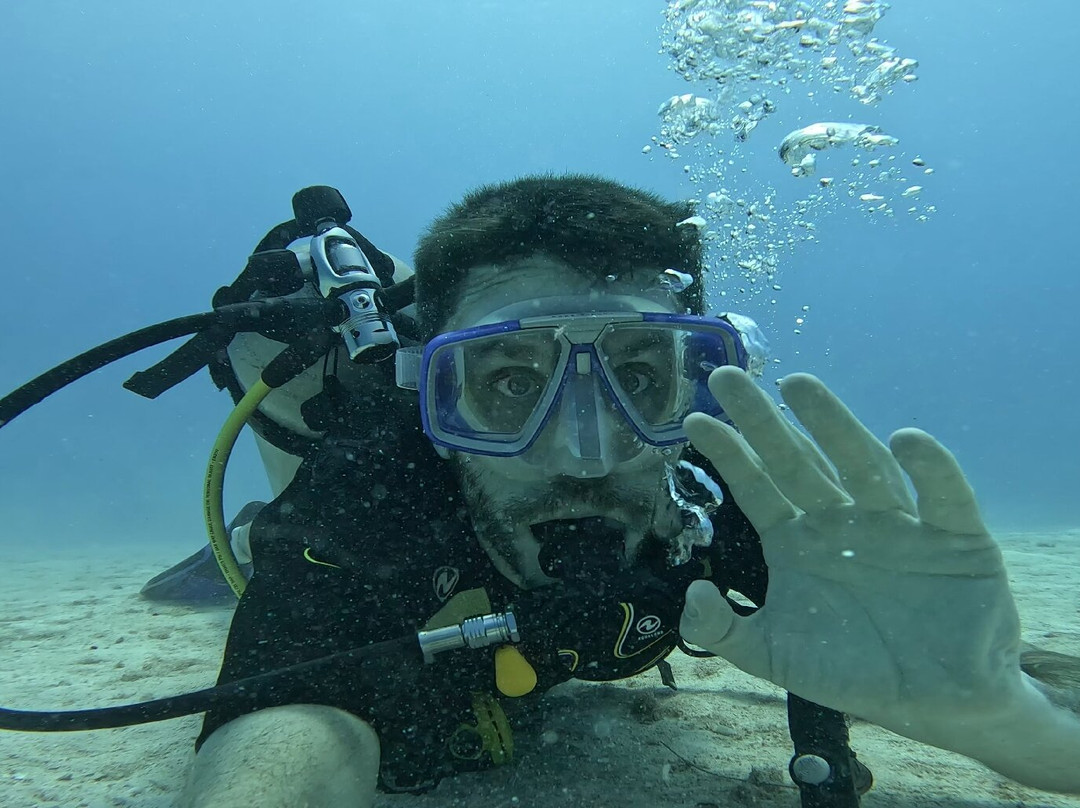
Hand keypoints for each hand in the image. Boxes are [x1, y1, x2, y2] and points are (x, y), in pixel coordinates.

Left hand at [680, 367, 1024, 749]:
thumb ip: (723, 631)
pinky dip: (930, 468)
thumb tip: (691, 593)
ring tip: (797, 385)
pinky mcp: (956, 538)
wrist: (937, 704)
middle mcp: (841, 522)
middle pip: (796, 461)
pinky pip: (944, 497)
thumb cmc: (852, 672)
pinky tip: (906, 439)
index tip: (694, 420)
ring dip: (831, 424)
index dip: (727, 454)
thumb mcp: (774, 656)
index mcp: (797, 543)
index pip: (756, 487)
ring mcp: (897, 523)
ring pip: (860, 463)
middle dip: (762, 421)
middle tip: (726, 378)